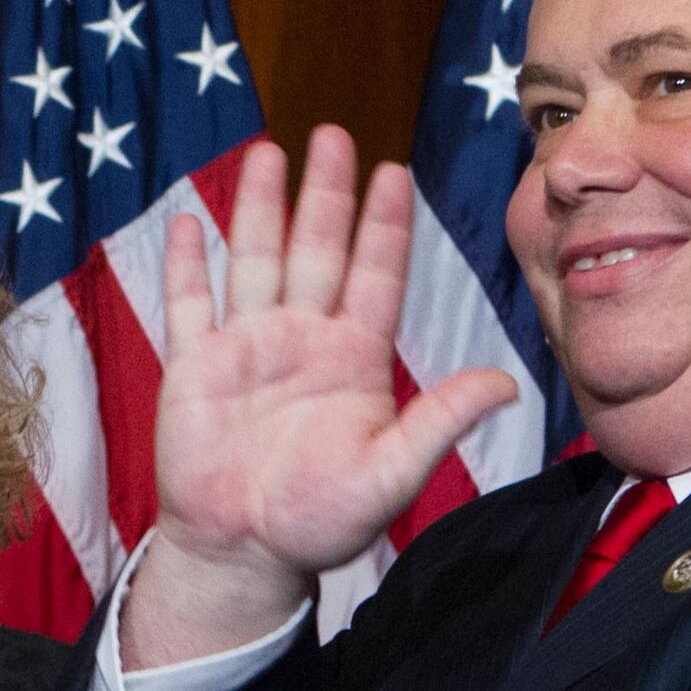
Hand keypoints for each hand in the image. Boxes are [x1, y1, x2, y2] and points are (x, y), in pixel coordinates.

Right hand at [128, 129, 515, 663]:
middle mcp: (303, 340)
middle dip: (325, 193)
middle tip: (334, 135)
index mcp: (353, 359)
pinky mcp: (195, 368)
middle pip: (316, 250)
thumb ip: (439, 424)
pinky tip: (186, 222)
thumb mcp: (391, 475)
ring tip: (267, 153)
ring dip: (259, 208)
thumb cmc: (320, 521)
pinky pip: (189, 305)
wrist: (243, 554)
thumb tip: (506, 385)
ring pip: (255, 260)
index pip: (374, 275)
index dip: (384, 224)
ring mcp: (246, 348)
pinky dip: (185, 265)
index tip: (394, 173)